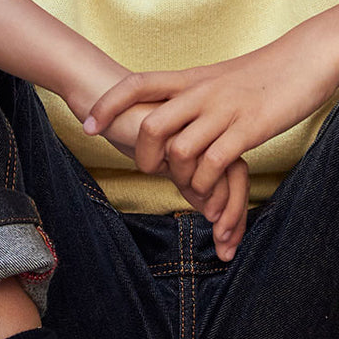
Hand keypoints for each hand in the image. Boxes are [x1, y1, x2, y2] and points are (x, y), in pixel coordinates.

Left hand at [84, 43, 338, 204]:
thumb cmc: (268, 72)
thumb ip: (196, 93)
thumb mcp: (222, 78)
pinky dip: (205, 184)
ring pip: (179, 149)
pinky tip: (210, 191)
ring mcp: (224, 111)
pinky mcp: (249, 130)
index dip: (107, 105)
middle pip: (150, 124)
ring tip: (189, 186)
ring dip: (178, 176)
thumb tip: (175, 110)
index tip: (87, 126)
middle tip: (150, 171)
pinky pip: (213, 163)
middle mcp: (202, 93)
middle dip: (141, 155)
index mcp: (192, 78)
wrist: (309, 57)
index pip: (137, 85)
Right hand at [89, 100, 250, 260]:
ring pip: (222, 170)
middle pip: (237, 174)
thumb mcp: (164, 160)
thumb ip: (188, 178)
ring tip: (212, 225)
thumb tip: (210, 210)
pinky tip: (195, 202)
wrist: (101, 91)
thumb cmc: (131, 125)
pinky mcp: (176, 126)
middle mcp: (207, 129)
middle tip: (227, 247)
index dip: (236, 210)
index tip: (229, 244)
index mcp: (208, 136)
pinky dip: (199, 187)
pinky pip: (197, 162)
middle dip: (236, 215)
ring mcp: (194, 125)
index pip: (235, 174)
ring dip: (220, 204)